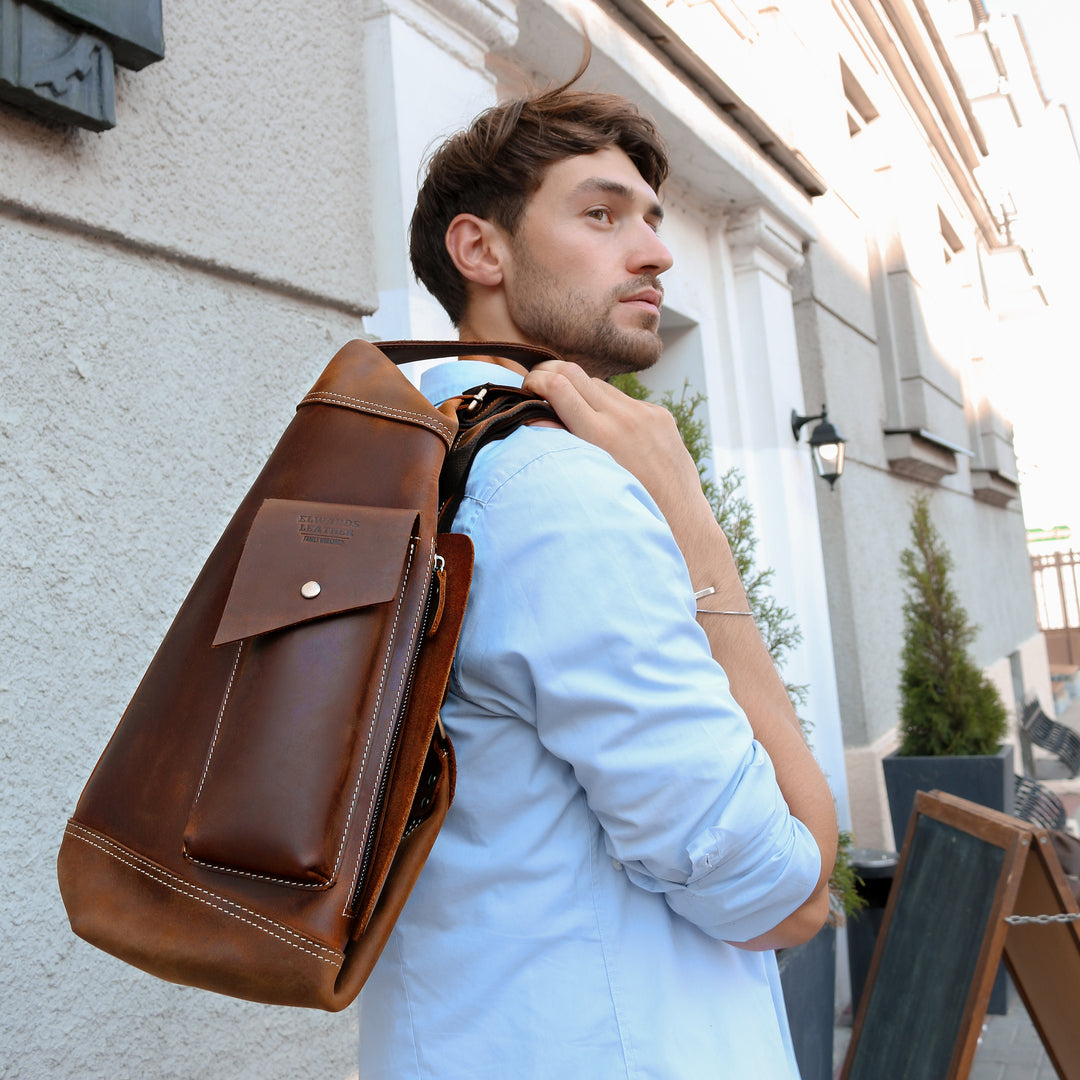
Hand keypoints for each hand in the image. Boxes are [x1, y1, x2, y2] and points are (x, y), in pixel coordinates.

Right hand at [523, 361, 704, 520]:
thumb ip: (562, 444)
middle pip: (574, 373)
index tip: (526, 390)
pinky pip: (624, 400)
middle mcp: (624, 417)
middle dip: (549, 374)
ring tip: (571, 413)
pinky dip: (609, 408)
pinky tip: (610, 431)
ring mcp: (645, 413)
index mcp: (601, 435)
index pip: (557, 386)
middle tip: (536, 387)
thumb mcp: (589, 478)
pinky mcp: (660, 415)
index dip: (534, 382)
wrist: (679, 515)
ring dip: (580, 392)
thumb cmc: (627, 506)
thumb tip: (533, 419)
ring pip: (598, 385)